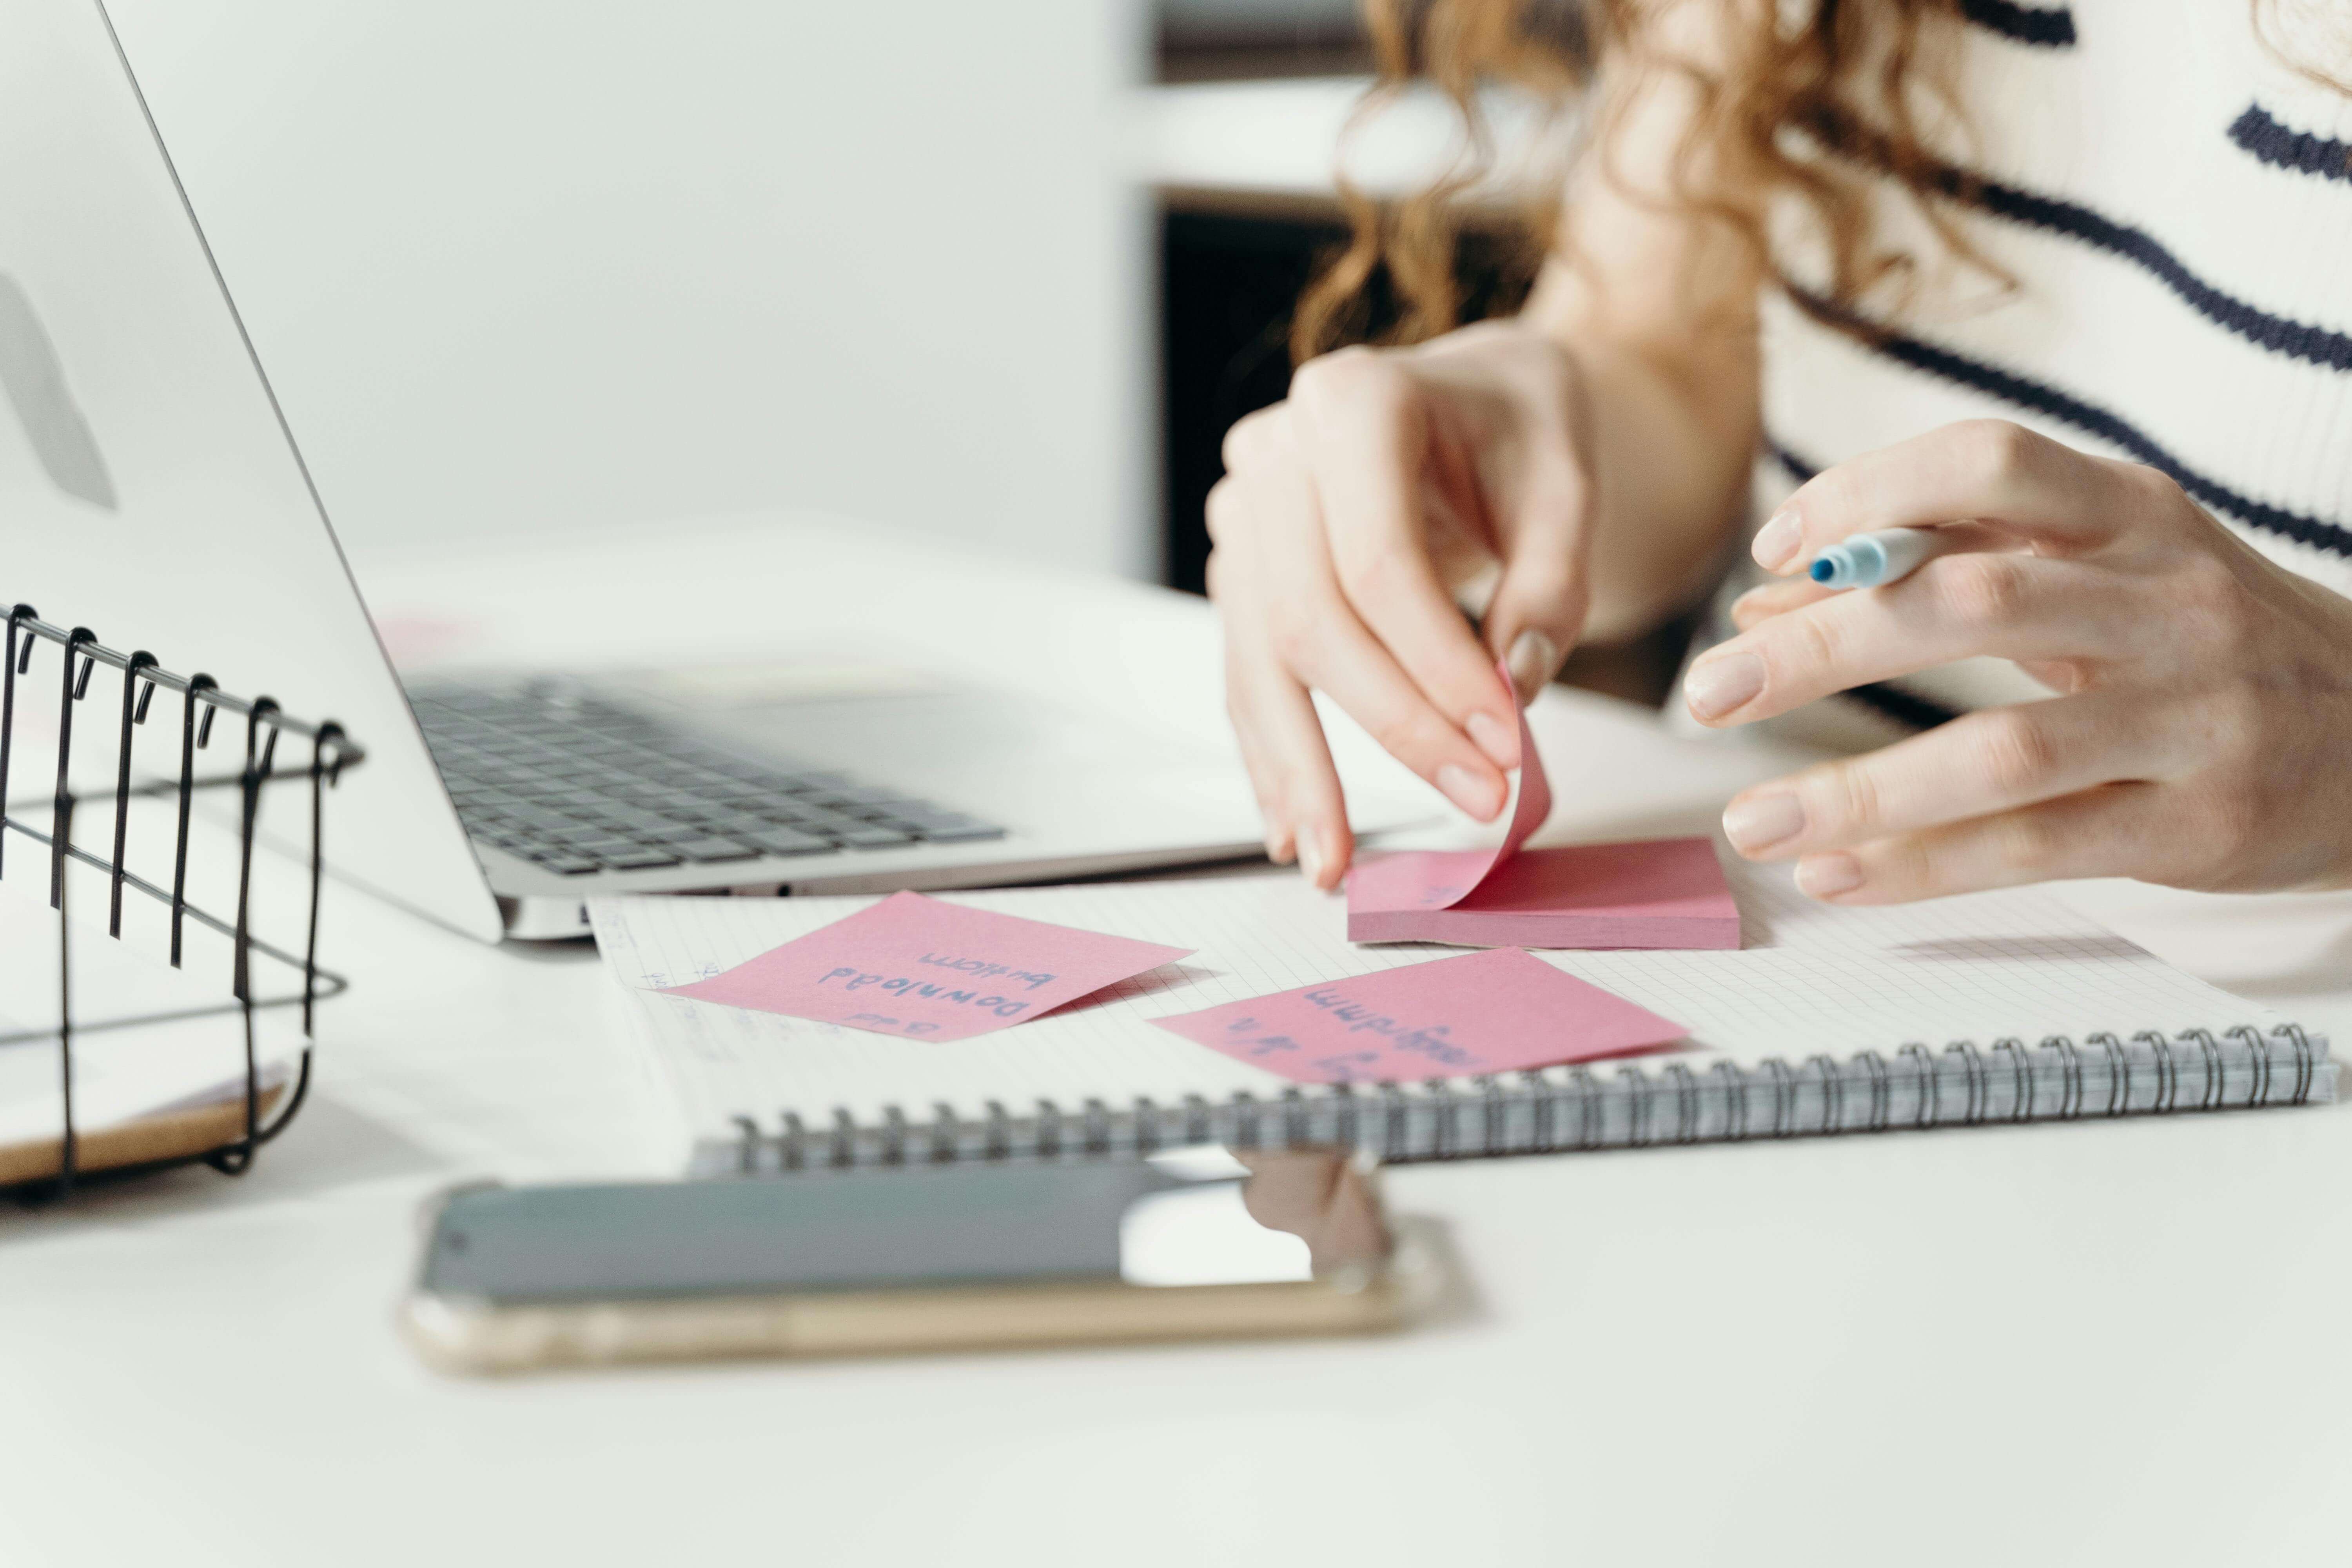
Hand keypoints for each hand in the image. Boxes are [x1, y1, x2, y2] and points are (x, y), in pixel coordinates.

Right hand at [1207, 321, 1593, 889]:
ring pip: (1259, 661)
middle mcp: (1274, 455)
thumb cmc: (1518, 425)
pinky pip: (1247, 675)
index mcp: (1351, 400)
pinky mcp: (1241, 573)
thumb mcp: (1567, 475)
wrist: (1470, 396)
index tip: (1506, 744)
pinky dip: (1271, 756)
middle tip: (1475, 801)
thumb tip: (1514, 687)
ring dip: (1300, 771)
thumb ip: (1552, 580)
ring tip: (1336, 865)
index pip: (1378, 565)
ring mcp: (1243, 515)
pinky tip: (1293, 826)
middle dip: (1393, 728)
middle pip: (1310, 620)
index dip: (1439, 668)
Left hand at [1685, 419, 2351, 901]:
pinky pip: (2038, 847)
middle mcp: (2165, 602)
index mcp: (2133, 516)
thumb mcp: (2097, 568)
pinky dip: (1924, 865)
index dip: (1868, 496)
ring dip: (1857, 790)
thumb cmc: (2201, 638)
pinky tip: (1838, 873)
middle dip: (1821, 650)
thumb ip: (1940, 564)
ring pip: (2001, 750)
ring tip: (1751, 821)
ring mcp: (2191, 717)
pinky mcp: (2198, 823)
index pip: (1988, 464)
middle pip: (1969, 605)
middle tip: (1708, 692)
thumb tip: (1765, 606)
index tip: (1773, 549)